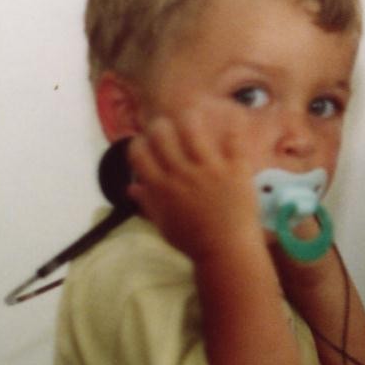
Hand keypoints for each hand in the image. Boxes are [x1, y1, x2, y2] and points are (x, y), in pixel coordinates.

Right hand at [127, 110, 262, 265]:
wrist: (227, 251)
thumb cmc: (193, 241)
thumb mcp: (163, 224)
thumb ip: (147, 203)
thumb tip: (130, 188)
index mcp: (160, 187)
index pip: (138, 154)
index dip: (139, 143)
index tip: (145, 142)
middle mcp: (180, 173)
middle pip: (162, 135)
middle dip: (161, 126)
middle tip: (167, 125)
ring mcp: (209, 169)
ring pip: (192, 129)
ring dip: (190, 118)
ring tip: (194, 114)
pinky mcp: (234, 168)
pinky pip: (233, 140)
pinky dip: (231, 128)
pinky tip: (231, 120)